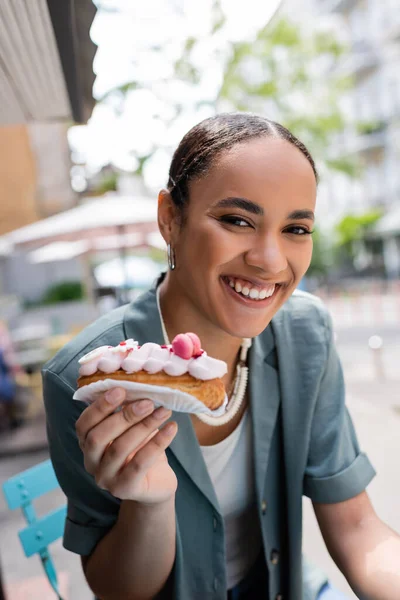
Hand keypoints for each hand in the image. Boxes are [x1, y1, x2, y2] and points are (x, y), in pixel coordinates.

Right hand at [75, 388, 177, 504]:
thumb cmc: (141, 448)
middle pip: (98, 437)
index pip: (83, 425)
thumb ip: (126, 410)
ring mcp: (106, 479)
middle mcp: (91, 462)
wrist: (157, 483)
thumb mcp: (131, 428)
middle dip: (123, 416)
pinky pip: (139, 464)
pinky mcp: (125, 489)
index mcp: (87, 443)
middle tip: (148, 402)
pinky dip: (157, 443)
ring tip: (164, 411)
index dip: (99, 406)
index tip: (121, 389)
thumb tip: (138, 383)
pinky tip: (172, 428)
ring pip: (119, 449)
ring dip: (144, 426)